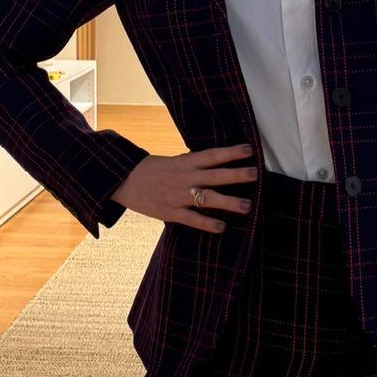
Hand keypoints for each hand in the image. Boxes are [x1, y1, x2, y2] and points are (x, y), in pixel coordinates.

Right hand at [112, 142, 258, 233]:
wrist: (121, 180)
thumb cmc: (149, 171)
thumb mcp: (171, 162)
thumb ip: (192, 164)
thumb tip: (213, 161)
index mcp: (184, 163)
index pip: (211, 155)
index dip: (230, 152)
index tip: (249, 149)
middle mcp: (183, 178)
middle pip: (214, 176)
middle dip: (235, 175)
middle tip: (255, 174)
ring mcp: (177, 196)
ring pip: (206, 198)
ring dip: (228, 202)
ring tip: (247, 206)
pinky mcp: (169, 212)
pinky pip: (191, 219)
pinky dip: (207, 223)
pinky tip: (222, 227)